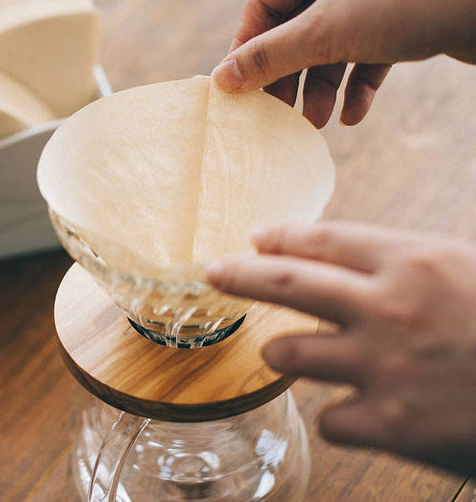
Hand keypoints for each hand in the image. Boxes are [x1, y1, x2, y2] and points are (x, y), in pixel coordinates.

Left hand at [205, 222, 475, 476]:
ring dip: (283, 352)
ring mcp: (384, 366)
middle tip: (211, 271)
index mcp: (415, 261)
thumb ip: (405, 266)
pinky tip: (363, 414)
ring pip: (289, 352)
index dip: (281, 237)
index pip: (324, 240)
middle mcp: (389, 307)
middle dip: (238, 274)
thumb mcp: (466, 273)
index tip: (254, 237)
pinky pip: (330, 418)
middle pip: (285, 283)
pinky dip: (341, 416)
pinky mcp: (391, 424)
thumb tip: (340, 260)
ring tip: (289, 351)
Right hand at [213, 0, 475, 126]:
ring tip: (316, 123)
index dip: (248, 50)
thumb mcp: (328, 31)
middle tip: (276, 117)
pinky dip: (357, 86)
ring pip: (330, 48)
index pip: (263, 6)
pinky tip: (353, 116)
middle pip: (295, 31)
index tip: (238, 92)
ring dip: (321, 88)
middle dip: (289, 78)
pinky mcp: (401, 20)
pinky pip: (366, 55)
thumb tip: (222, 79)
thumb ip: (271, 56)